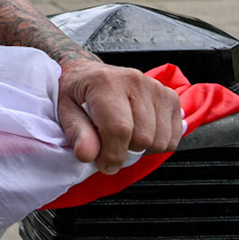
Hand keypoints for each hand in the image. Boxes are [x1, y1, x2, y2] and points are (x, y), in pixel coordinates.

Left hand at [55, 57, 184, 173]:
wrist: (88, 75)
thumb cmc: (76, 93)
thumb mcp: (64, 110)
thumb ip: (76, 132)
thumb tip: (87, 155)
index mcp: (105, 82)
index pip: (119, 129)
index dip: (112, 155)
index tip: (103, 164)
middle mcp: (135, 81)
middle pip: (143, 138)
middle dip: (125, 152)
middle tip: (109, 147)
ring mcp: (156, 88)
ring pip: (161, 141)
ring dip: (142, 150)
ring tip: (123, 138)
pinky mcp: (170, 97)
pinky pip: (174, 138)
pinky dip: (158, 144)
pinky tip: (139, 133)